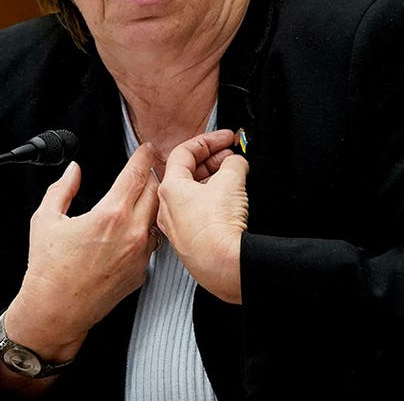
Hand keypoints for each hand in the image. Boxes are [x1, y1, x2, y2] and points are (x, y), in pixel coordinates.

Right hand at [5, 144, 160, 362]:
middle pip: (156, 192)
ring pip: (158, 217)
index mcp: (110, 215)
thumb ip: (62, 189)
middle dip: (153, 176)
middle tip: (146, 169)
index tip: (146, 148)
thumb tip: (74, 171)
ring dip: (152, 203)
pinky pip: (152, 242)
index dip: (143, 157)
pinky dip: (146, 230)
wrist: (55, 311)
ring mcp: (141, 254)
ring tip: (141, 197)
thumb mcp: (45, 220)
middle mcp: (132, 232)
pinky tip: (134, 228)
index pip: (137, 174)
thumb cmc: (47, 269)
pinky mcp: (143, 271)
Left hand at [156, 129, 247, 303]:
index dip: (208, 141)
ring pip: (192, 194)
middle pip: (187, 173)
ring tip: (234, 177)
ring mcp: (176, 226)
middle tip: (231, 155)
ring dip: (213, 180)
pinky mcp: (188, 241)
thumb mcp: (232, 180)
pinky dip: (212, 201)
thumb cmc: (216, 228)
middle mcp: (167, 207)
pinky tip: (229, 202)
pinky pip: (197, 213)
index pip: (184, 152)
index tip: (225, 138)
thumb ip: (234, 163)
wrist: (222, 265)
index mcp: (170, 187)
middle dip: (212, 160)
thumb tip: (236, 163)